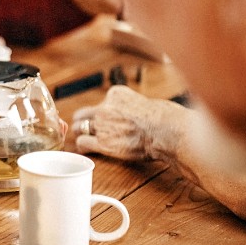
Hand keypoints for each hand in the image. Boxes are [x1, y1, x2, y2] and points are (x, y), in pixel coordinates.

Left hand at [71, 85, 188, 161]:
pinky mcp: (103, 142)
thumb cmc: (165, 118)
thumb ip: (132, 108)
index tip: (109, 120)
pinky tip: (87, 149)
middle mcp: (105, 107)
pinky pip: (82, 143)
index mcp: (116, 94)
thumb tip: (133, 118)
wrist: (166, 130)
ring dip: (81, 133)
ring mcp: (101, 125)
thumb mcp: (145, 102)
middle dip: (83, 122)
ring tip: (84, 139)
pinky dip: (83, 147)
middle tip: (86, 129)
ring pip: (78, 127)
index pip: (101, 102)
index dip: (102, 113)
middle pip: (82, 114)